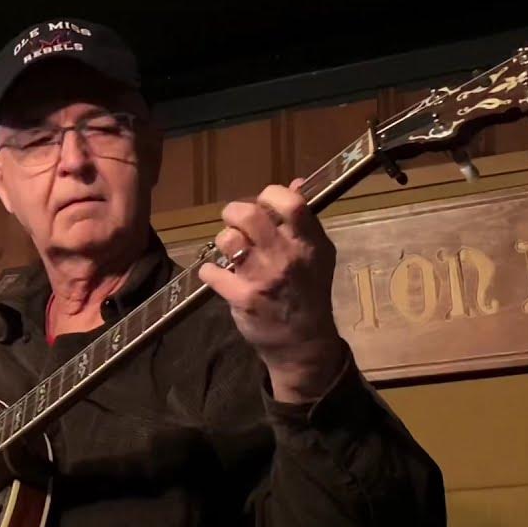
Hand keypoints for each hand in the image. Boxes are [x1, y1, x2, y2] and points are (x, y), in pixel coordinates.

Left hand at [197, 181, 345, 402]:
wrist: (303, 343)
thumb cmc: (309, 293)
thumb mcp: (318, 255)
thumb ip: (305, 221)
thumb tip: (295, 182)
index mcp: (309, 243)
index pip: (290, 202)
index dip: (269, 195)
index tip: (263, 205)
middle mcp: (287, 257)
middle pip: (249, 214)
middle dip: (234, 213)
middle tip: (234, 222)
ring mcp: (263, 277)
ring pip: (228, 239)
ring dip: (223, 241)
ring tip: (230, 251)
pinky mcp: (242, 297)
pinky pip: (211, 271)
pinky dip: (209, 271)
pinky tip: (218, 276)